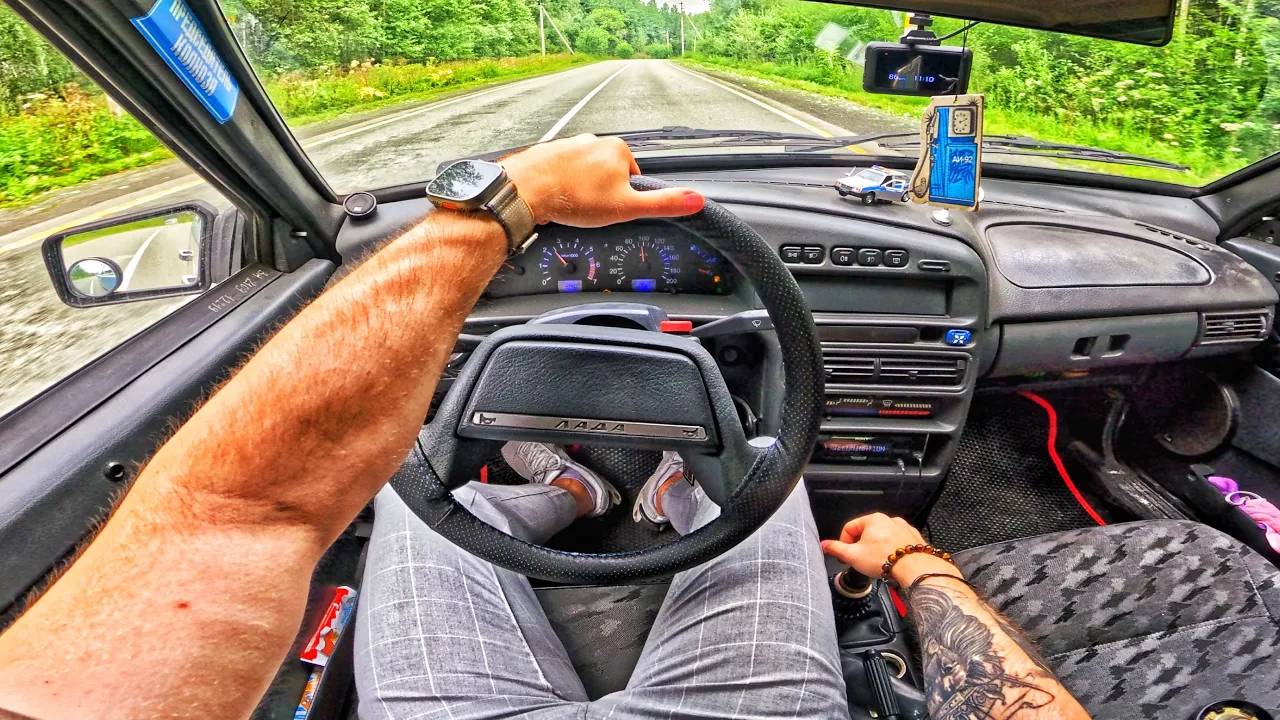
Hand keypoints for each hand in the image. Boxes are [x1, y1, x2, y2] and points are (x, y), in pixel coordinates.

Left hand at [501, 134, 704, 226]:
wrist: (527, 189)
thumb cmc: (576, 198)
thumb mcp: (627, 207)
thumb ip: (662, 204)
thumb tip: (696, 200)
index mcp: (618, 149)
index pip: (633, 176)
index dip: (625, 197)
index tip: (613, 208)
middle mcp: (594, 141)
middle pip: (608, 174)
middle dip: (602, 194)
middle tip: (591, 210)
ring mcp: (569, 144)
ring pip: (584, 173)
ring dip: (580, 190)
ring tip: (571, 205)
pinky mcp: (548, 152)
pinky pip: (561, 172)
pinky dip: (561, 186)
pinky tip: (556, 198)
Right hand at [821, 513, 961, 585]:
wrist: (915, 568)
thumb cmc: (885, 559)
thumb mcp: (853, 555)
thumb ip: (836, 549)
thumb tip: (824, 545)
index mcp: (873, 519)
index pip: (849, 528)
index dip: (843, 543)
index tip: (845, 555)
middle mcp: (889, 520)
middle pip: (866, 533)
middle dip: (861, 547)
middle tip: (861, 561)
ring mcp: (903, 528)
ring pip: (882, 538)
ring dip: (877, 549)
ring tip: (877, 563)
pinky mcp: (913, 538)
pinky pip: (897, 543)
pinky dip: (891, 551)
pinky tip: (891, 562)